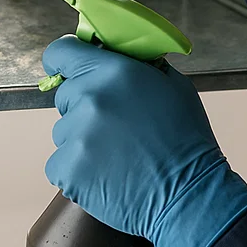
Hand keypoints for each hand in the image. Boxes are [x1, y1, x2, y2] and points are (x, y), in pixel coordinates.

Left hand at [41, 35, 246, 246]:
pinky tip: (106, 174)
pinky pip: (59, 163)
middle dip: (84, 106)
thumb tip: (118, 57)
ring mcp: (75, 136)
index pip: (62, 53)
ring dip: (82, 140)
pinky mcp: (66, 169)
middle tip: (115, 126)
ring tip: (116, 155)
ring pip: (63, 131)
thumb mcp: (174, 86)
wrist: (187, 194)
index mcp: (115, 72)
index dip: (65, 62)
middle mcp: (90, 98)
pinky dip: (77, 169)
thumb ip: (140, 67)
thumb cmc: (187, 139)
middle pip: (66, 95)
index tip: (71, 72)